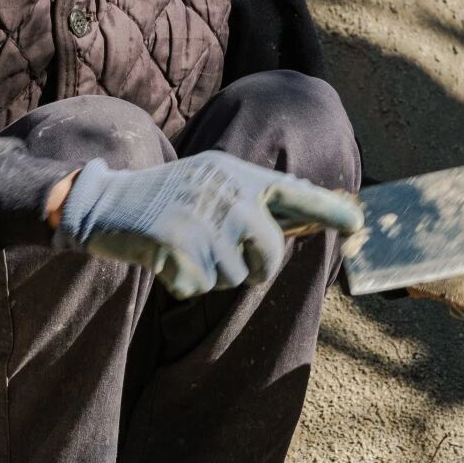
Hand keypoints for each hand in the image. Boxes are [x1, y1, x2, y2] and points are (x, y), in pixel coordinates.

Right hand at [54, 152, 362, 298]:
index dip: (329, 210)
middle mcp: (226, 191)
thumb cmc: (165, 202)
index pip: (294, 192)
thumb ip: (250, 204)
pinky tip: (166, 262)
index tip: (359, 224)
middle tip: (221, 260)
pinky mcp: (178, 242)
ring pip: (234, 277)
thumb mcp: (210, 185)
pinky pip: (201, 287)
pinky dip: (183, 284)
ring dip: (211, 276)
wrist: (105, 202)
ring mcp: (203, 216)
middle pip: (269, 255)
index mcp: (237, 175)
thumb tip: (302, 225)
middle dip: (254, 270)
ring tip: (185, 250)